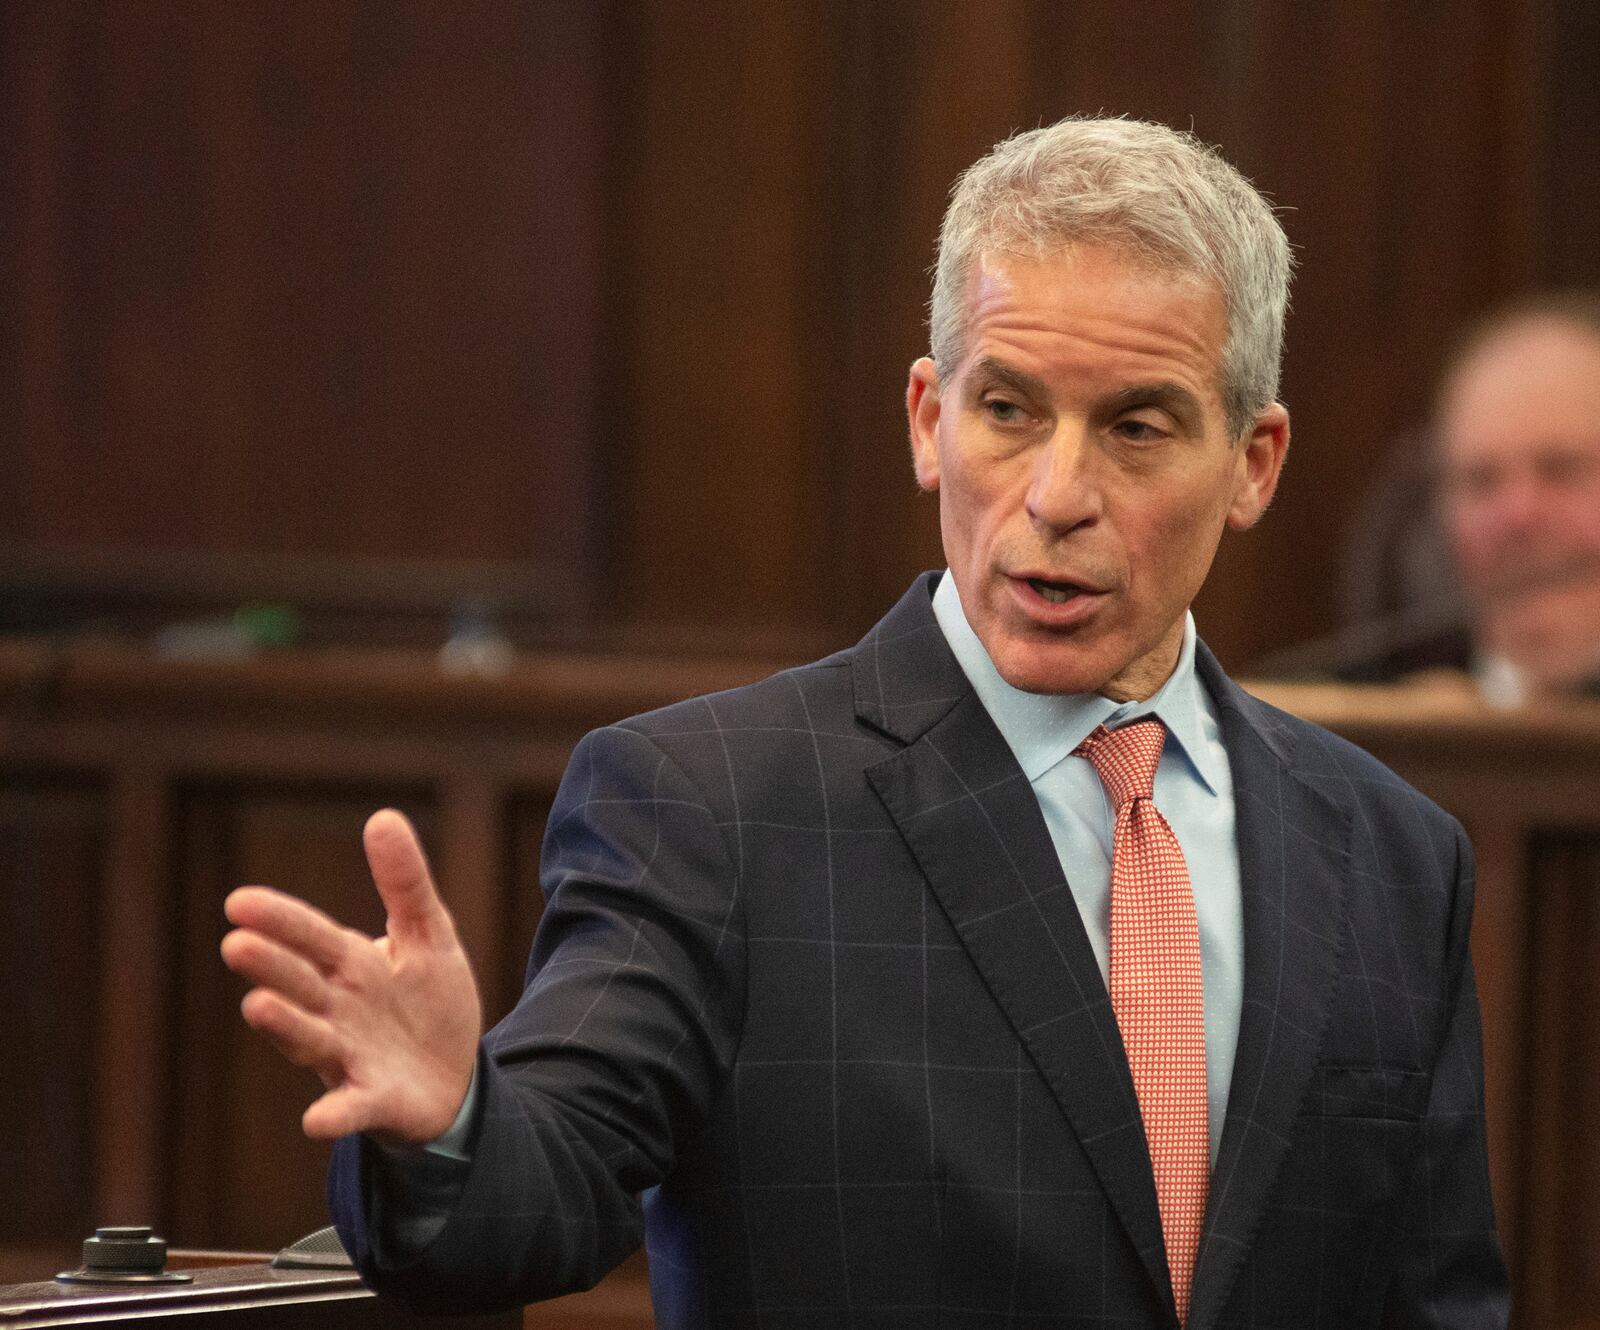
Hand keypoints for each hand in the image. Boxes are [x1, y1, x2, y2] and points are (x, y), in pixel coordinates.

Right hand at [220, 808, 483, 1144]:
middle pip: (300, 983)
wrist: (455, 1074)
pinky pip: (349, 1108)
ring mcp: (349, 1056)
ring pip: (310, 1039)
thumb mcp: (429, 934)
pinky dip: (334, 1114)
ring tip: (256, 1005)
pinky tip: (317, 1120)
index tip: (239, 902)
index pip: (311, 937)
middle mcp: (337, 1009)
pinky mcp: (373, 1100)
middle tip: (236, 944)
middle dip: (272, 965)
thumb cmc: (429, 1001)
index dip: (279, 920)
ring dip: (285, 1026)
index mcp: (349, 965)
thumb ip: (405, 883)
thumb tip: (383, 816)